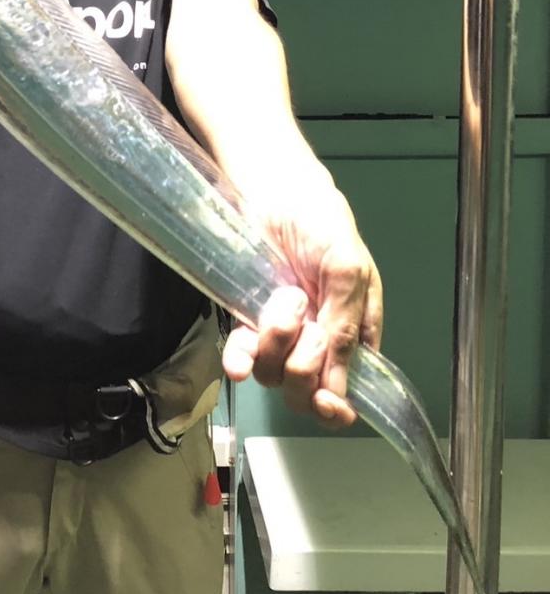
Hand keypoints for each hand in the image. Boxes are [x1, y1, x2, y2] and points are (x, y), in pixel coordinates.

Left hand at [222, 206, 382, 427]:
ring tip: (282, 302)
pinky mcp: (248, 320)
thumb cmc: (318, 219)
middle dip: (304, 368)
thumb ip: (347, 320)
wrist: (269, 188)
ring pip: (273, 375)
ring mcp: (281, 332)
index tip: (327, 400)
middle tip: (307, 327)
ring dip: (275, 346)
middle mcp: (318, 338)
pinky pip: (242, 357)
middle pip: (307, 390)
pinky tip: (239, 355)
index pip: (349, 388)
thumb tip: (341, 379)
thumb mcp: (347, 265)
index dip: (337, 405)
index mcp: (353, 330)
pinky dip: (240, 361)